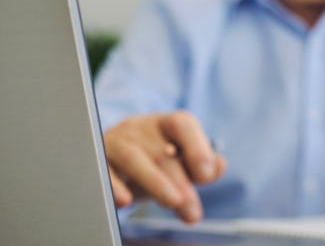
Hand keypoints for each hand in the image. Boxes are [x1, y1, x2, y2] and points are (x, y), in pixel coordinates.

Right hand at [103, 110, 226, 222]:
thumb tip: (218, 166)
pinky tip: (126, 200)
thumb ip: (203, 164)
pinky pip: (103, 171)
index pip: (182, 124)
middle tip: (191, 210)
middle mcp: (140, 127)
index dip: (197, 148)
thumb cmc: (154, 160)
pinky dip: (114, 185)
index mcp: (166, 123)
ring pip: (133, 157)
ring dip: (155, 182)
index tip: (206, 175)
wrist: (115, 161)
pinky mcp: (97, 159)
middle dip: (180, 183)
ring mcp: (116, 141)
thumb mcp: (181, 162)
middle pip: (161, 151)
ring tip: (173, 203)